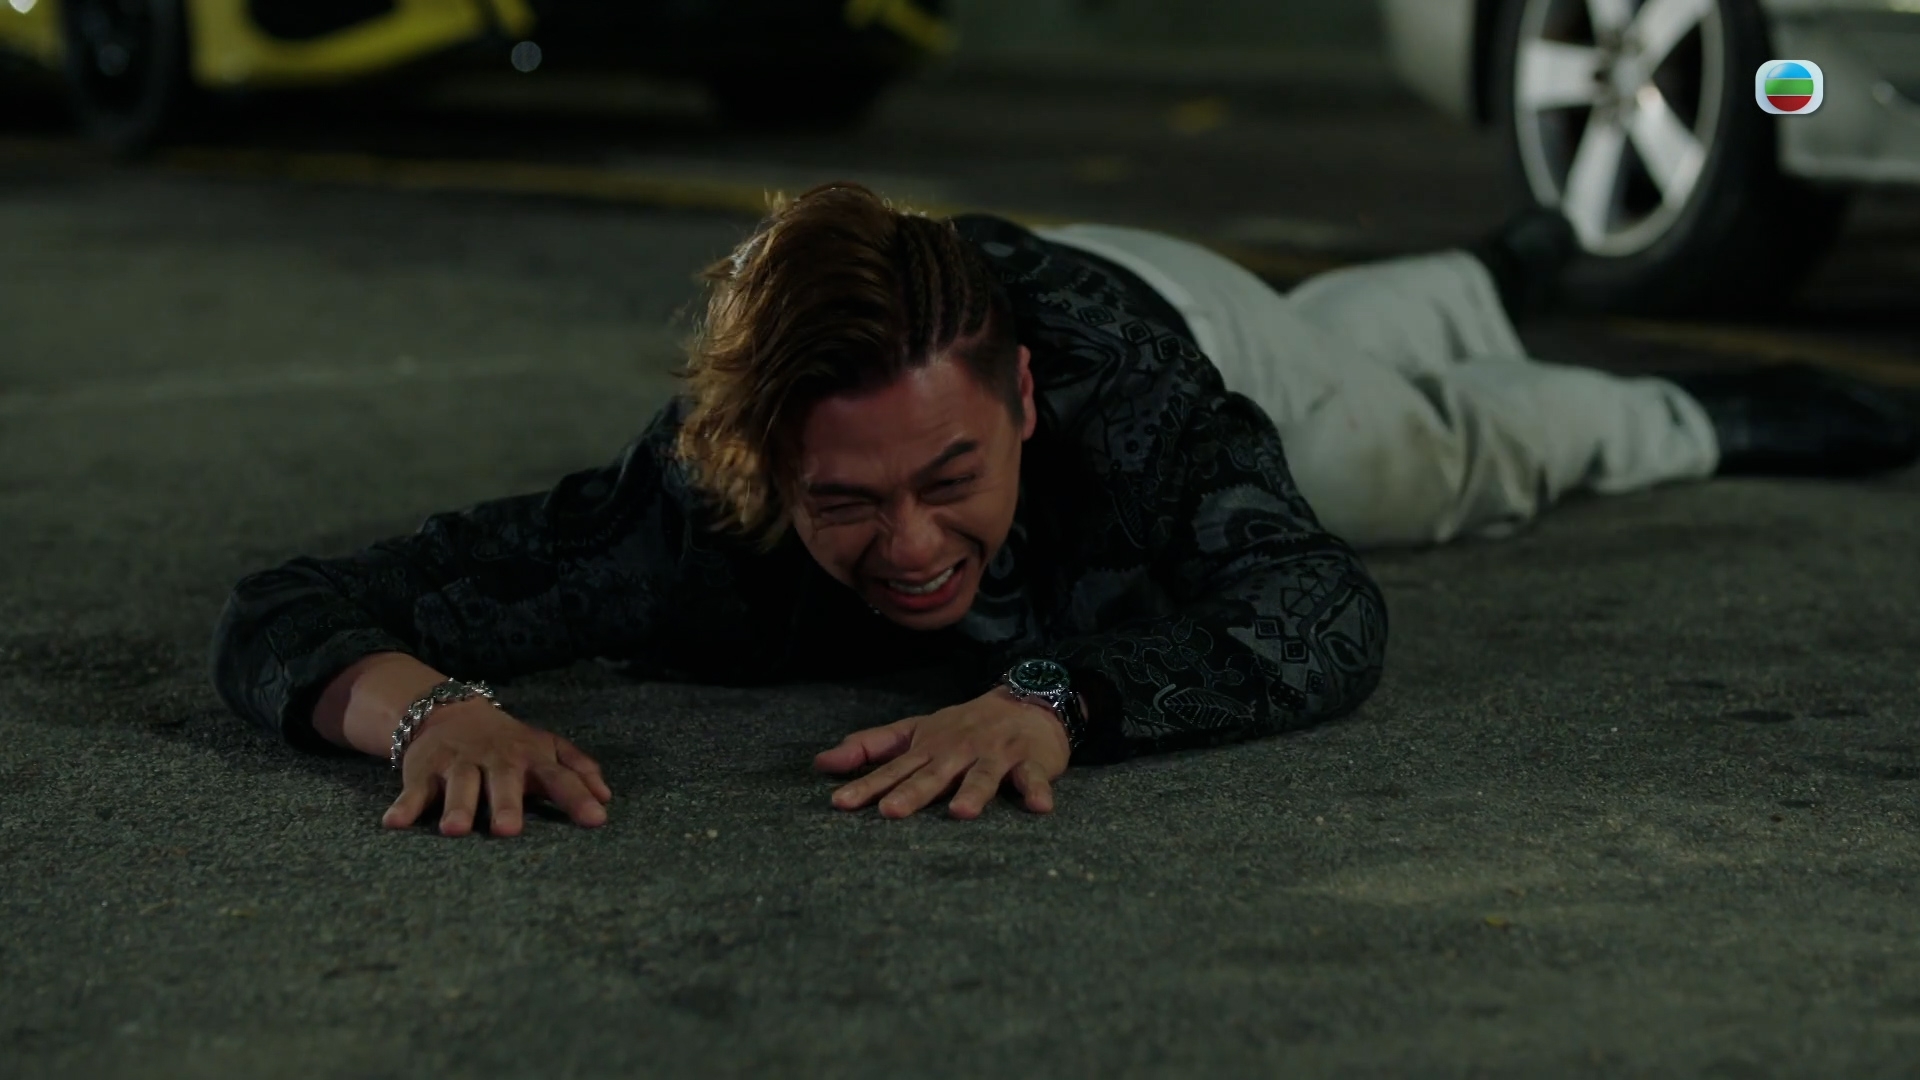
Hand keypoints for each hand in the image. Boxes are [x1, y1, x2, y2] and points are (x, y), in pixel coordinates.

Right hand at [382, 702, 611, 836]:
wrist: (449, 711)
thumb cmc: (509, 743)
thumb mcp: (547, 748)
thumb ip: (578, 770)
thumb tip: (606, 798)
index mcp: (531, 757)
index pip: (560, 777)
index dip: (578, 798)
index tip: (596, 820)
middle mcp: (496, 759)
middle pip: (503, 781)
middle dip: (506, 804)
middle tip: (508, 831)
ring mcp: (459, 763)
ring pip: (459, 785)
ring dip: (456, 806)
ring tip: (454, 830)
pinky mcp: (424, 770)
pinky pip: (413, 791)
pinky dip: (403, 806)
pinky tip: (394, 824)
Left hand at [814, 688, 1070, 818]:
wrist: (1027, 701)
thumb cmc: (964, 726)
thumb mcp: (915, 732)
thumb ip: (870, 747)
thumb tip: (821, 763)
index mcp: (929, 748)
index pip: (893, 770)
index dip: (867, 786)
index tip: (840, 804)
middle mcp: (958, 751)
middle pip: (934, 775)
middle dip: (913, 793)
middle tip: (891, 812)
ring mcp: (995, 755)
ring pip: (982, 776)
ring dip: (974, 793)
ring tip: (961, 813)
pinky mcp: (1030, 761)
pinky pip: (1033, 778)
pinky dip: (1037, 791)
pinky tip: (1039, 807)